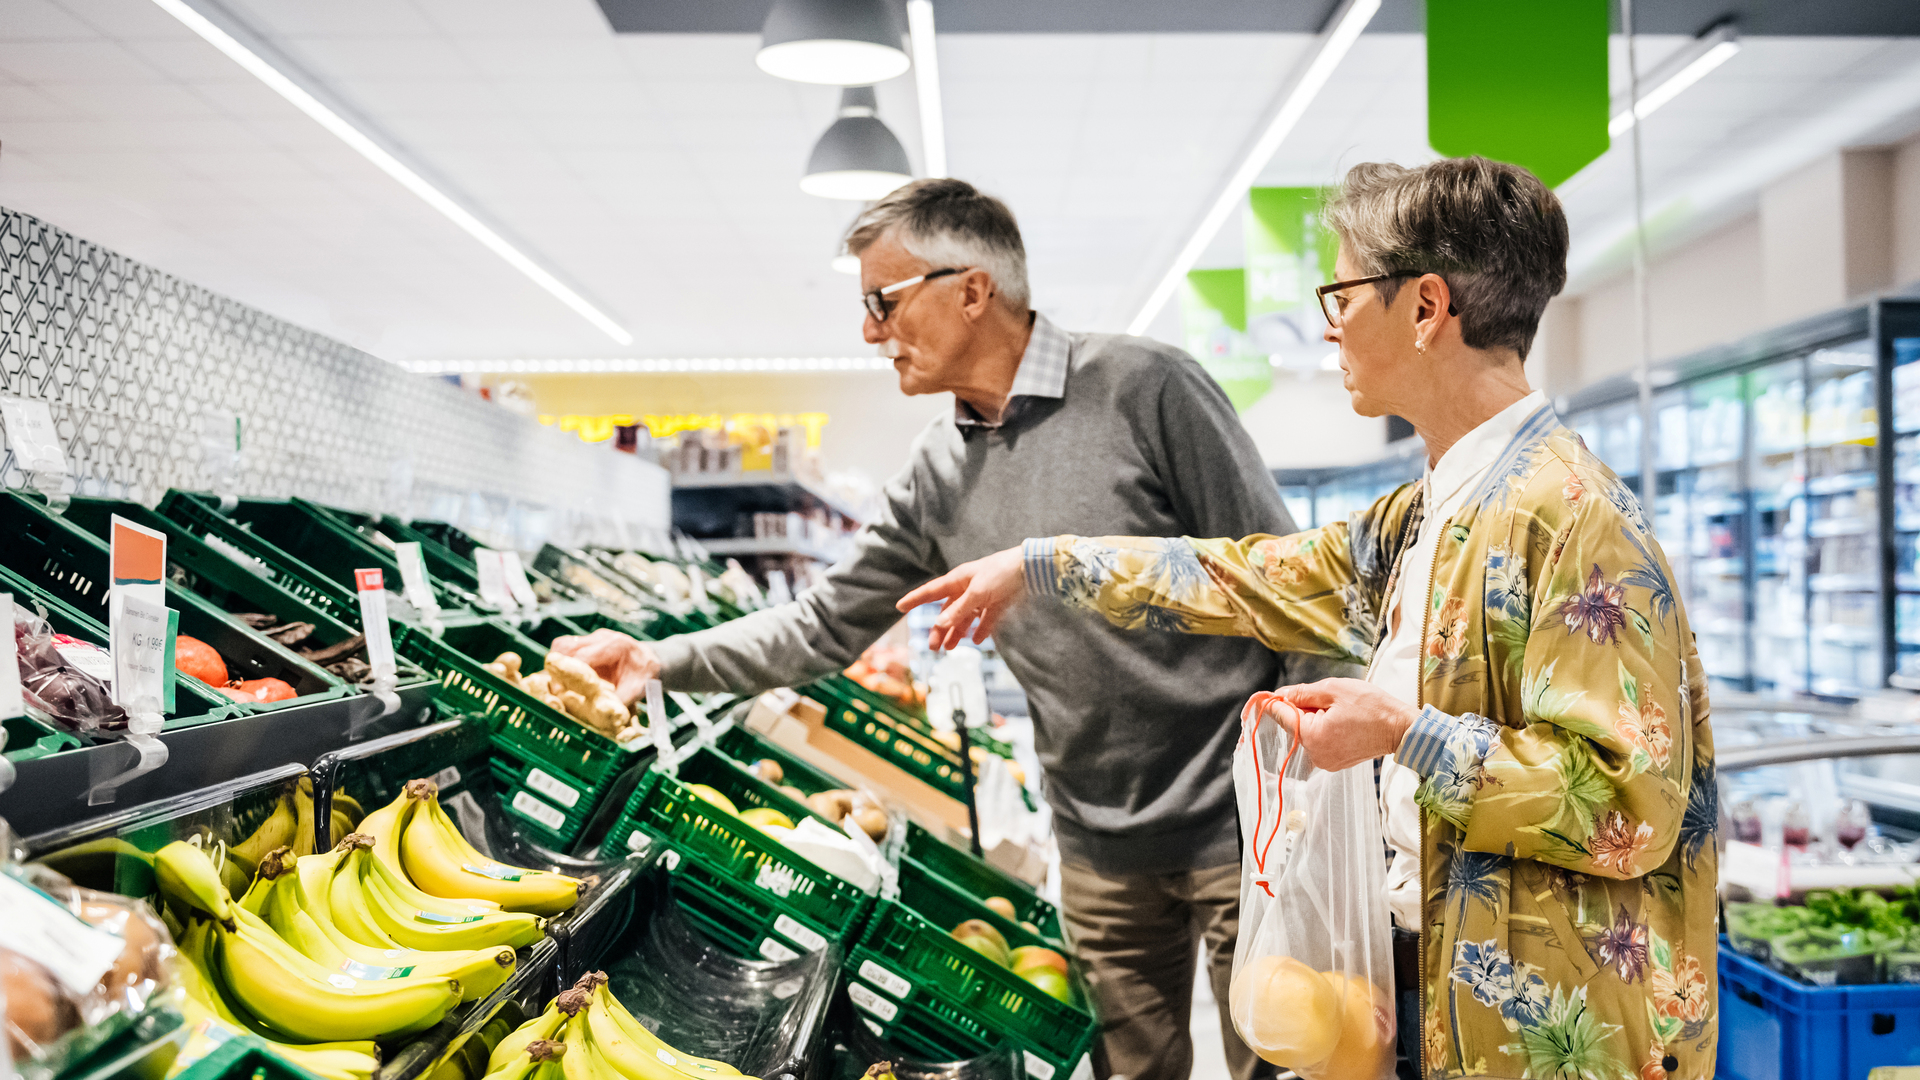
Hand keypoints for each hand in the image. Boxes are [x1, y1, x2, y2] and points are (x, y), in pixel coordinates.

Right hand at [548, 629, 658, 705]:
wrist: (652, 662)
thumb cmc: (646, 675)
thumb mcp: (636, 690)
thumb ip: (618, 701)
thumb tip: (598, 715)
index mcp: (615, 646)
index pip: (582, 656)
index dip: (568, 674)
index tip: (561, 692)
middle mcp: (601, 638)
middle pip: (565, 646)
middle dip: (558, 668)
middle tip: (557, 689)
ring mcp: (593, 638)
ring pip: (562, 645)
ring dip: (558, 665)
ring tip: (561, 685)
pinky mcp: (587, 643)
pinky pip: (567, 650)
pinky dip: (563, 664)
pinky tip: (568, 680)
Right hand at [895, 547, 1025, 650]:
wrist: (1030, 568)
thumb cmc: (1001, 573)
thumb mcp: (978, 592)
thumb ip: (959, 609)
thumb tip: (940, 624)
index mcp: (958, 581)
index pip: (931, 592)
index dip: (915, 599)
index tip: (899, 607)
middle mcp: (967, 589)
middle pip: (947, 611)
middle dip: (939, 629)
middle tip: (933, 647)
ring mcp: (982, 597)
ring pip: (964, 618)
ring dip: (956, 632)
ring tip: (949, 648)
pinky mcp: (997, 604)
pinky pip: (985, 620)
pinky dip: (980, 630)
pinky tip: (976, 639)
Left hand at [1274, 678, 1416, 771]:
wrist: (1400, 729)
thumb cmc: (1371, 707)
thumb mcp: (1334, 690)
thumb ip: (1302, 692)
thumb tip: (1279, 694)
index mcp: (1312, 736)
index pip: (1281, 715)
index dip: (1276, 700)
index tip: (1271, 692)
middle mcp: (1314, 754)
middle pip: (1293, 724)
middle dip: (1302, 708)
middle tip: (1326, 698)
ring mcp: (1324, 761)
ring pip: (1306, 732)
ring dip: (1313, 718)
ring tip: (1338, 710)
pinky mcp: (1333, 763)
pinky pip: (1318, 741)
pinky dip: (1323, 729)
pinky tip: (1341, 721)